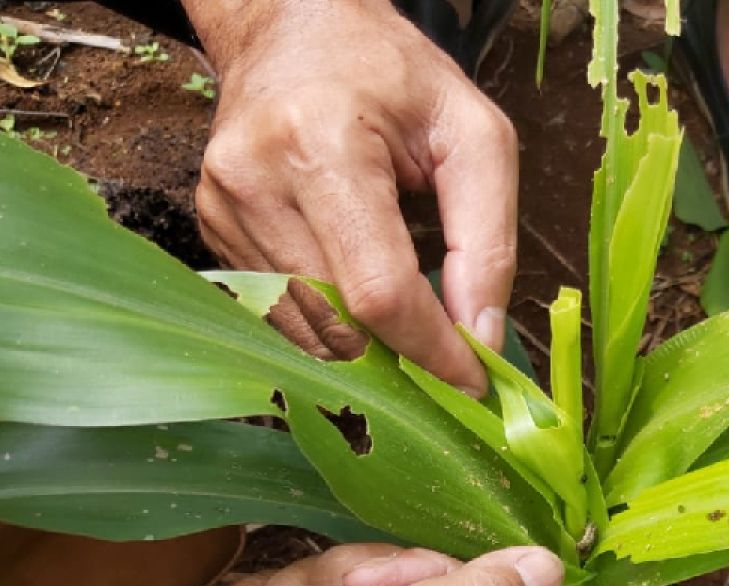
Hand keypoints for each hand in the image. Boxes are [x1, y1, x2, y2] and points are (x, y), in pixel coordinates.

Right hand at [184, 0, 518, 395]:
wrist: (293, 29)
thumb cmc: (391, 74)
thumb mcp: (472, 134)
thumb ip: (488, 238)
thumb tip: (483, 336)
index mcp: (323, 145)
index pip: (378, 290)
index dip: (431, 349)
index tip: (473, 380)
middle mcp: (256, 181)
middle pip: (337, 321)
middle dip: (401, 357)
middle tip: (448, 363)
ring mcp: (222, 207)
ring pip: (305, 328)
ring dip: (365, 347)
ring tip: (408, 327)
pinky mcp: (212, 227)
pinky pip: (279, 309)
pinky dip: (330, 322)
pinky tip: (358, 297)